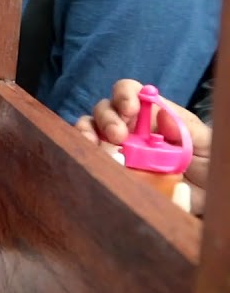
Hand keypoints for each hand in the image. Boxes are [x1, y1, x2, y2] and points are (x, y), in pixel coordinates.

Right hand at [75, 79, 211, 214]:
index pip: (130, 92)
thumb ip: (187, 128)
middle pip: (105, 110)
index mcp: (152, 115)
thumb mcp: (205, 144)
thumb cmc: (208, 166)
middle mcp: (129, 128)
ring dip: (88, 132)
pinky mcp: (109, 169)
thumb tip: (160, 112)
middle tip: (117, 137)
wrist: (205, 199)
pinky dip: (83, 153)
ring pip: (90, 129)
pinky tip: (89, 160)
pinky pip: (90, 157)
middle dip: (107, 119)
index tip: (129, 109)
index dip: (124, 95)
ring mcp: (116, 148)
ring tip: (93, 145)